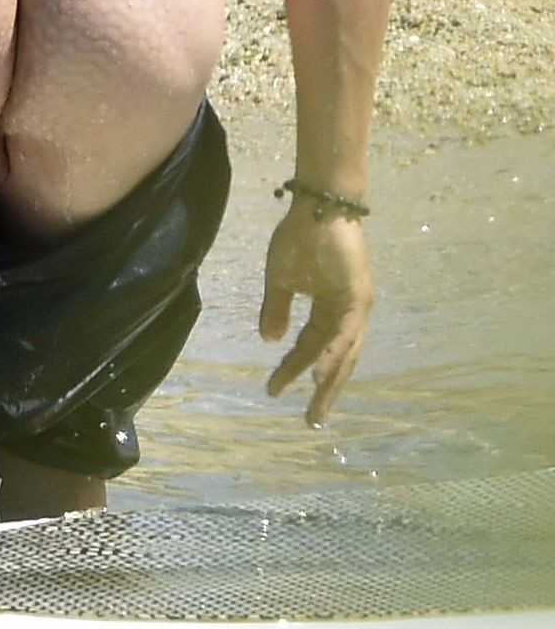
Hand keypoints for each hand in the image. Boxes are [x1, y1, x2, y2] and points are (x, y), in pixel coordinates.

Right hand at [258, 198, 373, 425]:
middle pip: (336, 359)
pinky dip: (335, 355)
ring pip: (345, 352)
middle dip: (323, 390)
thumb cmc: (299, 237)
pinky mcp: (358, 298)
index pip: (310, 346)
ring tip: (316, 406)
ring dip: (331, 380)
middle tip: (310, 421)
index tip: (273, 390)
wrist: (317, 208)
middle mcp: (347, 313)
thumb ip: (276, 309)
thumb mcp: (280, 278)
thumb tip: (270, 339)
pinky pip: (345, 334)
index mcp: (328, 309)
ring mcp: (355, 307)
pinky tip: (322, 374)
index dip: (292, 368)